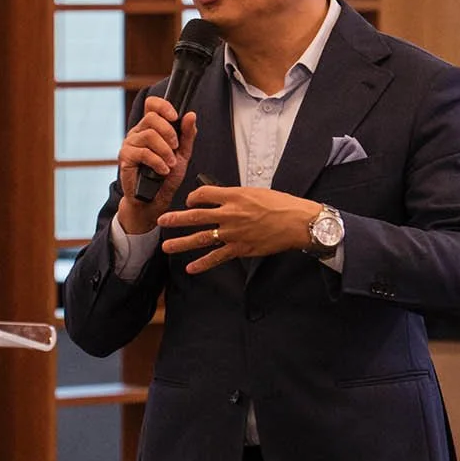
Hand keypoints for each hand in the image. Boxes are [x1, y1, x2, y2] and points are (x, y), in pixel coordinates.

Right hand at [117, 98, 195, 233]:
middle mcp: (138, 132)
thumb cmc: (166, 176)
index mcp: (151, 128)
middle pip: (152, 117)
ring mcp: (130, 144)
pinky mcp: (125, 157)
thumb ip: (187, 135)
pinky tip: (163, 170)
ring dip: (165, 150)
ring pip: (149, 135)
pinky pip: (143, 152)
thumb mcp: (182, 154)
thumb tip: (191, 115)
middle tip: (175, 148)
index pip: (152, 104)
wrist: (153, 200)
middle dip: (169, 132)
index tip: (175, 116)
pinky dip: (157, 162)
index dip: (163, 105)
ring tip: (170, 164)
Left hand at [160, 185, 321, 272]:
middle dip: (176, 219)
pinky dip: (203, 264)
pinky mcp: (241, 248)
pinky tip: (191, 268)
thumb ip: (236, 196)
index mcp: (234, 195)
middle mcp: (230, 213)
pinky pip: (217, 257)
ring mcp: (233, 233)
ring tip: (167, 247)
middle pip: (196, 216)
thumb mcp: (256, 192)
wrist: (297, 222)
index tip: (190, 202)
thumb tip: (223, 199)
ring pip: (201, 238)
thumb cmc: (282, 205)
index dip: (193, 197)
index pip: (203, 194)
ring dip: (181, 243)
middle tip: (161, 221)